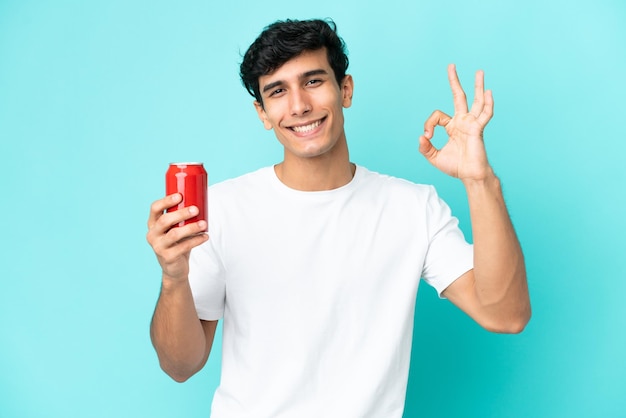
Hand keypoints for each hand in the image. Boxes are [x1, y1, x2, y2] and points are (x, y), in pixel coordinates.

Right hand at [146, 193, 208, 281]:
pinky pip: (183, 247)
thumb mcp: (176, 228)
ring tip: (204, 224)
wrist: (174, 268)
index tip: (180, 196)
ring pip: (174, 234)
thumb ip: (182, 218)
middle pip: (165, 220)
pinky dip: (196, 240)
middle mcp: (152, 234)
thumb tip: (200, 201)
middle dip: (181, 213)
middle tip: (196, 209)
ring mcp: (158, 247)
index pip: (155, 208)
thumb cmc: (177, 243)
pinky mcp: (167, 257)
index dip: (166, 201)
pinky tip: (205, 236)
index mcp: (153, 224)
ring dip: (191, 228)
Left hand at [419, 64, 493, 181]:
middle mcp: (463, 122)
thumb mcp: (434, 157)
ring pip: (476, 101)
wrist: (469, 176)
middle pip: (459, 96)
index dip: (429, 124)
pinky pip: (484, 115)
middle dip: (454, 81)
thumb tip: (421, 137)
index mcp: (453, 126)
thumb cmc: (456, 166)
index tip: (427, 137)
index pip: (438, 116)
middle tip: (451, 66)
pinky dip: (488, 104)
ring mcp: (472, 124)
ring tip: (479, 72)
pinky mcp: (478, 130)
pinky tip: (488, 92)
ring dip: (478, 86)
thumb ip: (425, 148)